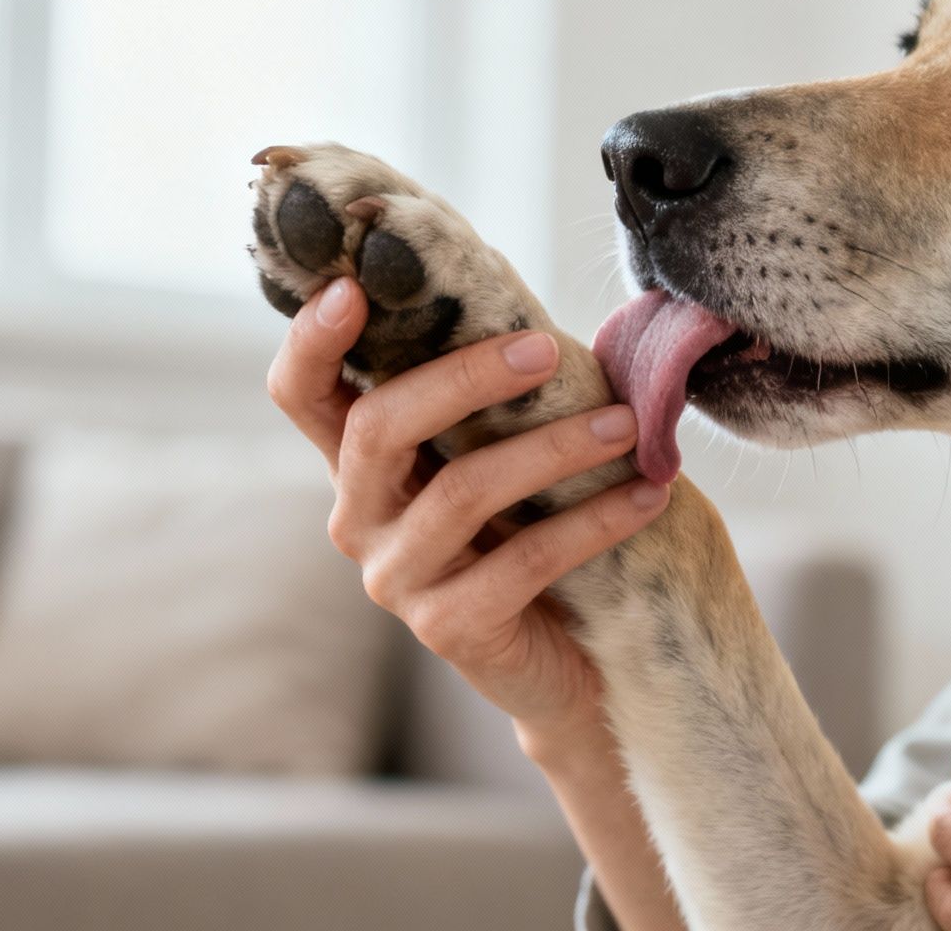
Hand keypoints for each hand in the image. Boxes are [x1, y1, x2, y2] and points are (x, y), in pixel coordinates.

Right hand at [267, 277, 668, 737]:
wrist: (572, 664)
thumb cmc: (536, 530)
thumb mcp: (502, 453)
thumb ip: (494, 394)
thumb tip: (536, 314)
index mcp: (362, 464)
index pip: (302, 394)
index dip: (312, 341)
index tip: (351, 286)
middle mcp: (360, 519)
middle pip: (378, 427)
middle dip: (463, 378)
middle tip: (544, 350)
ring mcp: (398, 578)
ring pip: (461, 491)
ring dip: (553, 448)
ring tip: (625, 423)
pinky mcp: (448, 629)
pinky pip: (524, 561)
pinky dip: (593, 520)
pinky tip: (648, 494)